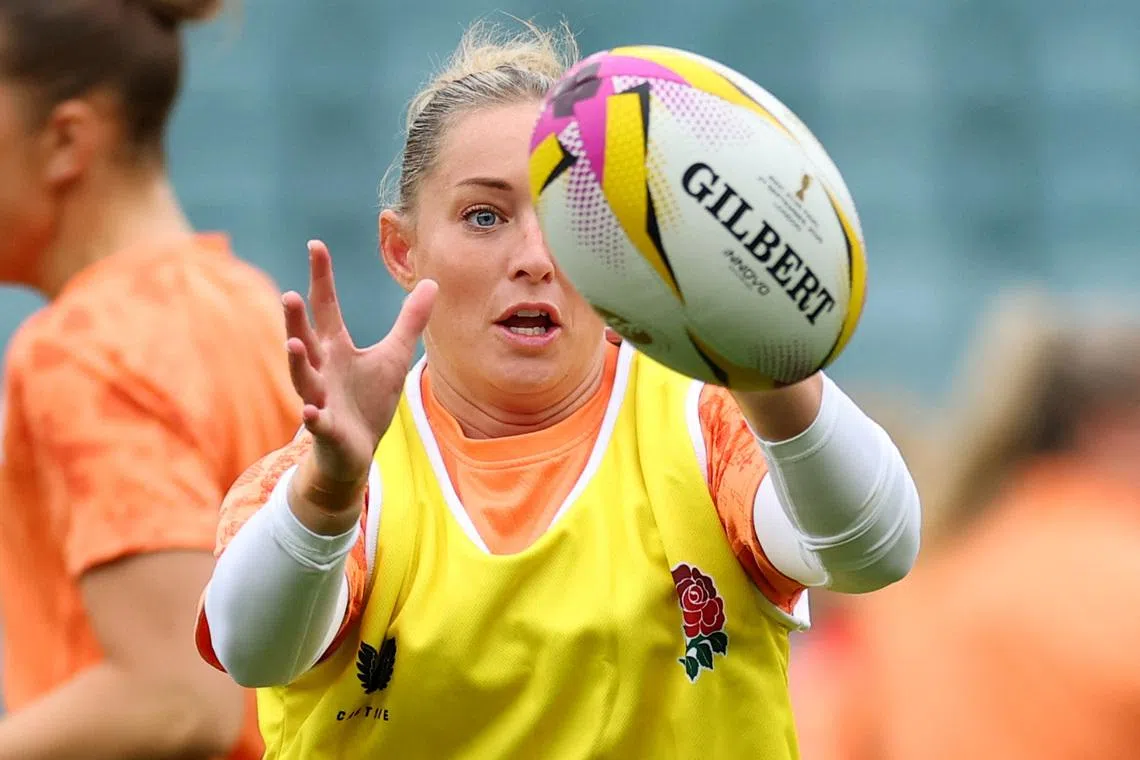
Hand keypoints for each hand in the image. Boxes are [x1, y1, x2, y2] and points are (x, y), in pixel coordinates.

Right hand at [283, 241, 435, 517]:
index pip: (325, 307)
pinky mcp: (326, 429)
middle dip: (296, 319)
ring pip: (303, 378)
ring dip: (297, 362)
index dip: (321, 278)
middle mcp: (322, 369)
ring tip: (293, 344)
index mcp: (336, 348)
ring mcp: (320, 399)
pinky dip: (313, 417)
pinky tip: (310, 412)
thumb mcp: (393, 356)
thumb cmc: (367, 401)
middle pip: (305, 339)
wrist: (354, 452)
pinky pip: (317, 422)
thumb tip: (431, 282)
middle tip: (289, 294)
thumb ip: (409, 321)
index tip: (316, 245)